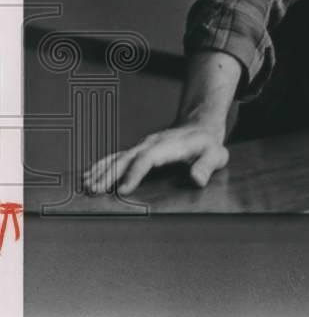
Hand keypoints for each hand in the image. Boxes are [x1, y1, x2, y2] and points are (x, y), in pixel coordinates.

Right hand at [82, 122, 228, 195]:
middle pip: (128, 158)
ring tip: (85, 185)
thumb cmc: (208, 144)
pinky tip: (89, 175)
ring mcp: (143, 146)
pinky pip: (117, 157)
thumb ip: (207, 165)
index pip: (149, 158)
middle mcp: (152, 144)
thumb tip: (196, 179)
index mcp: (170, 146)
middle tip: (94, 190)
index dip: (136, 173)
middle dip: (110, 174)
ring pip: (119, 157)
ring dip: (101, 170)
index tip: (123, 189)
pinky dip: (102, 165)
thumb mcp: (216, 154)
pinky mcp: (139, 150)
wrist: (200, 126)